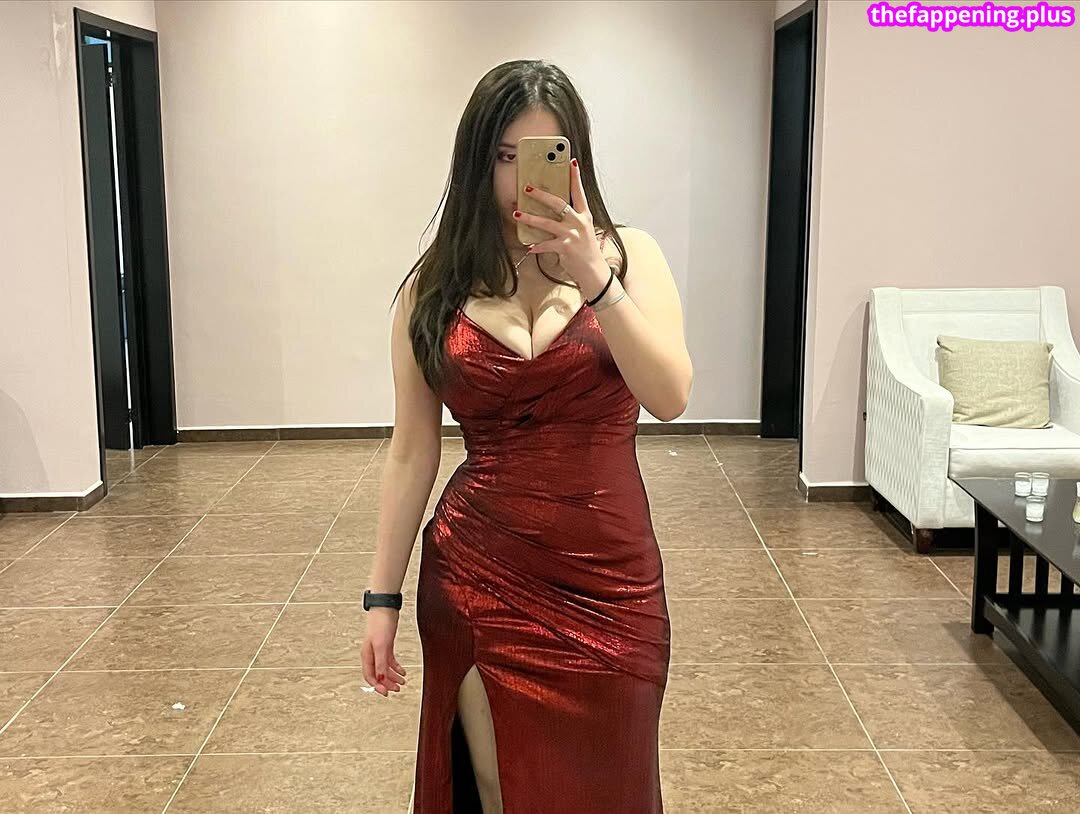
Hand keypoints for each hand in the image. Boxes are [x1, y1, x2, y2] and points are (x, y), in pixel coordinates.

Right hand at [362, 609, 407, 696]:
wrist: (386, 607)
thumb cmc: (380, 624)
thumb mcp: (381, 646)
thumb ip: (380, 663)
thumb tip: (380, 679)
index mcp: (367, 656)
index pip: (370, 676)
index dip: (377, 686)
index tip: (387, 693)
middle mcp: (372, 654)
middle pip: (378, 674)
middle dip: (387, 683)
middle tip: (397, 689)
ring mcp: (379, 650)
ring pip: (385, 668)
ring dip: (393, 676)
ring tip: (403, 682)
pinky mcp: (386, 645)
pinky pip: (390, 661)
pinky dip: (396, 667)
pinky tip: (402, 671)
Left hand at [513, 158, 610, 297]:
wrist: (593, 271)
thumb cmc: (586, 250)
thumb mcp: (583, 230)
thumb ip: (572, 218)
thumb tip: (555, 208)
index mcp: (585, 216)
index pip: (579, 192)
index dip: (575, 177)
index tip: (570, 163)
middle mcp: (579, 223)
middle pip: (558, 203)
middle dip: (541, 195)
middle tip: (528, 188)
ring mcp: (572, 235)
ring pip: (547, 223)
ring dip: (530, 218)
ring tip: (517, 213)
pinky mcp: (565, 248)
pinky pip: (546, 245)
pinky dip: (536, 246)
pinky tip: (529, 246)